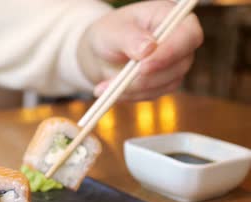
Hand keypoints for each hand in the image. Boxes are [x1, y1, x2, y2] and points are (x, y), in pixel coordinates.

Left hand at [78, 0, 202, 100]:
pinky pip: (153, 94)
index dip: (170, 53)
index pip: (188, 35)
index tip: (143, 66)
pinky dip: (131, 95)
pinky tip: (111, 90)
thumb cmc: (109, 34)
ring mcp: (176, 63)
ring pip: (167, 83)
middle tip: (118, 81)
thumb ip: (129, 38)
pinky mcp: (166, 82)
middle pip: (180, 64)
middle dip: (147, 77)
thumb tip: (149, 49)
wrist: (101, 53)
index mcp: (172, 17)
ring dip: (135, 88)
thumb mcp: (112, 31)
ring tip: (105, 86)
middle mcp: (181, 40)